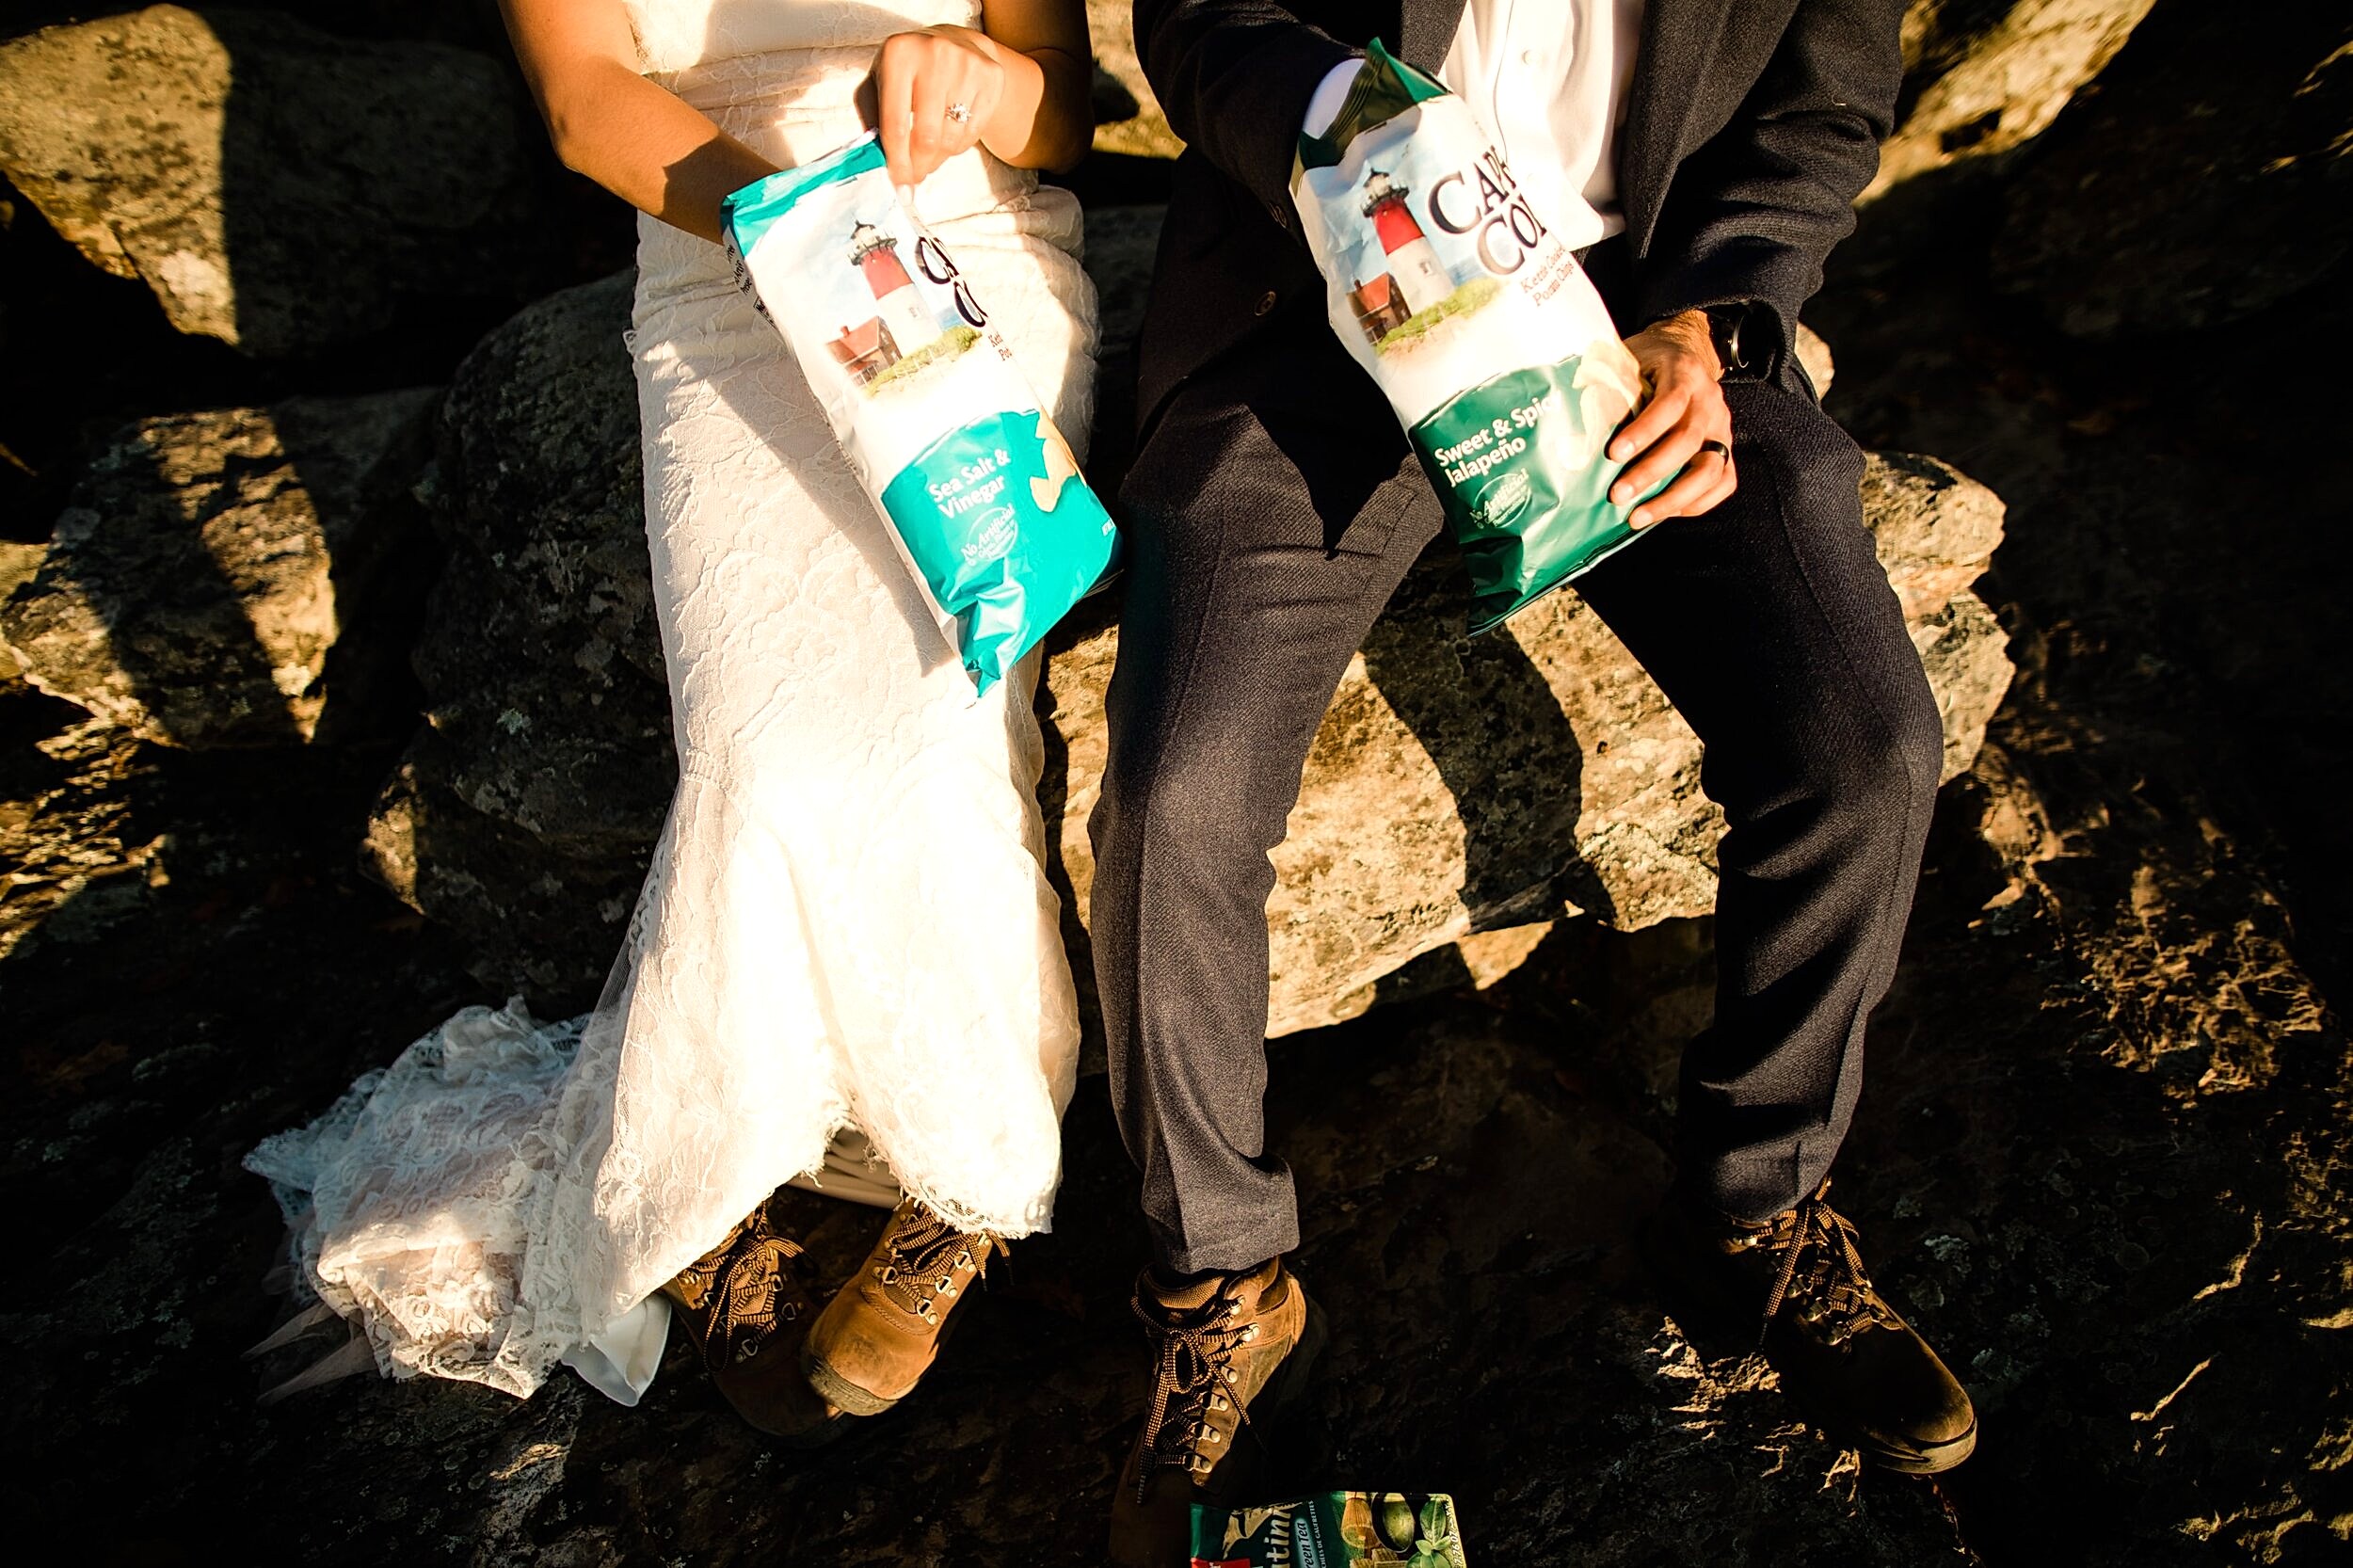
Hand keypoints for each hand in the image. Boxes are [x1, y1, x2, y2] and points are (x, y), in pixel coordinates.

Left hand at [874, 26, 1009, 186]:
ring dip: (938, 158)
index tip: (899, 188)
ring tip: (930, 153)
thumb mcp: (880, 83)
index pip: (896, 124)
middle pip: (927, 137)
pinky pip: (973, 133)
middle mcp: (935, 54)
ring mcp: (967, 65)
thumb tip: (878, 164)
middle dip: (919, 166)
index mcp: (898, 55)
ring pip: (952, 139)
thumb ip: (872, 118)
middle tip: (915, 176)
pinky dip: (958, 146)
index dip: (897, 163)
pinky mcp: (991, 77)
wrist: (955, 42)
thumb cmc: (908, 70)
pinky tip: (949, 136)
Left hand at [1607, 309, 1736, 528]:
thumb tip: (1578, 424)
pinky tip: (1667, 512)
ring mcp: (1723, 427)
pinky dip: (1697, 503)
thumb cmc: (1647, 361)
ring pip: (1710, 470)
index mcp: (1685, 373)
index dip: (1643, 432)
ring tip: (1638, 517)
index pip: (1669, 404)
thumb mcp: (1628, 360)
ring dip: (1672, 499)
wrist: (1683, 350)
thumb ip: (1612, 385)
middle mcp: (1709, 401)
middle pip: (1688, 442)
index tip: (1614, 454)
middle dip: (1650, 473)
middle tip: (1617, 495)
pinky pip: (1724, 482)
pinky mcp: (1726, 449)